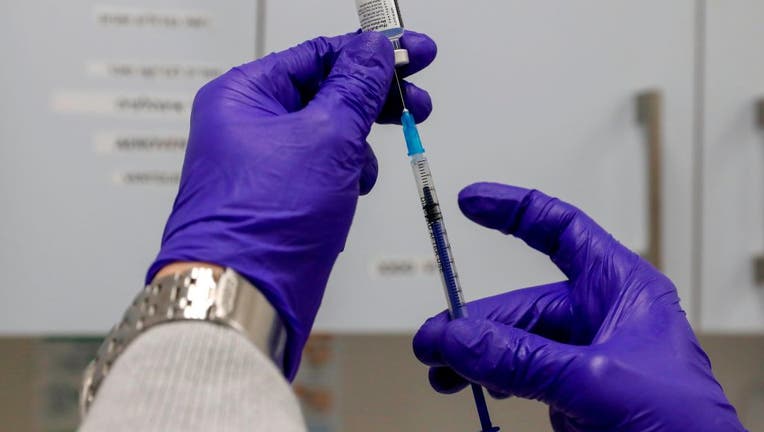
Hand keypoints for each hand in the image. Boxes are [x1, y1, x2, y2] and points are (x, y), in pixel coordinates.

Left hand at [148, 31, 436, 378]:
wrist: (243, 299)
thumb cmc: (261, 224)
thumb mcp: (326, 138)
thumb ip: (356, 88)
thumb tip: (374, 51)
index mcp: (242, 96)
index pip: (317, 55)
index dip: (370, 52)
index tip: (412, 51)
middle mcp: (247, 125)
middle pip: (325, 93)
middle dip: (372, 102)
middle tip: (415, 101)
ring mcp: (263, 163)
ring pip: (328, 134)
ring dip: (357, 149)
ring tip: (361, 172)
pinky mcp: (280, 195)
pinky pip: (323, 169)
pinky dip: (345, 177)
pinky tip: (349, 193)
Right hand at [413, 183, 745, 430]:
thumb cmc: (685, 426)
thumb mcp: (597, 381)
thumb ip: (523, 359)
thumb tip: (460, 338)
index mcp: (621, 289)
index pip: (561, 230)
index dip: (513, 210)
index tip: (470, 202)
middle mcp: (600, 317)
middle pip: (522, 301)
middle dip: (474, 320)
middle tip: (435, 341)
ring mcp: (584, 357)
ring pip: (514, 342)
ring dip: (474, 355)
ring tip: (442, 371)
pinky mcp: (573, 392)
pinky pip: (519, 374)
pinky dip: (491, 379)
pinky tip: (473, 387)